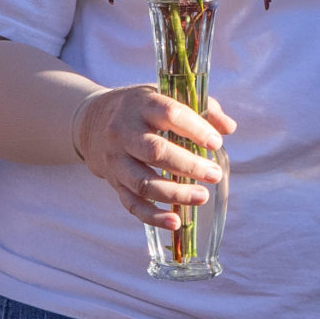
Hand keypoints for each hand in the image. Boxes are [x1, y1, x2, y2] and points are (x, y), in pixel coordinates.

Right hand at [72, 83, 238, 230]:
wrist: (91, 122)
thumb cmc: (140, 109)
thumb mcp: (164, 96)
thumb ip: (200, 108)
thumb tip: (228, 128)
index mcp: (141, 104)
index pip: (169, 113)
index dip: (195, 128)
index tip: (216, 143)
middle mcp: (124, 131)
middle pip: (155, 152)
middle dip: (188, 166)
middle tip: (215, 175)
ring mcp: (116, 159)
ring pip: (143, 182)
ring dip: (175, 194)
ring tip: (203, 196)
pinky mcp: (113, 182)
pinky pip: (132, 204)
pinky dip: (154, 216)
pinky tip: (176, 222)